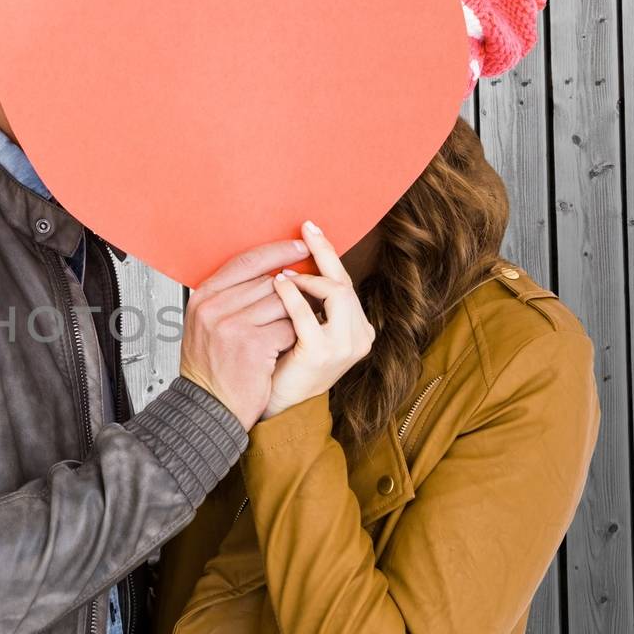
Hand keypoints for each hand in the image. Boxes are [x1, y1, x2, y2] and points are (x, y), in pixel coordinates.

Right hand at [179, 239, 305, 428]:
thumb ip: (229, 297)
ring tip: (296, 328)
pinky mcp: (252, 345)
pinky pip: (288, 328)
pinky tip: (289, 348)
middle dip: (291, 292)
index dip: (276, 252)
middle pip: (268, 282)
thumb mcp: (206, 325)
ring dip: (294, 316)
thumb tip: (271, 273)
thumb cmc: (211, 369)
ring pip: (282, 303)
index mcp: (202, 297)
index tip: (299, 248)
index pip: (245, 262)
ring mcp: (232, 325)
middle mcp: (213, 308)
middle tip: (305, 299)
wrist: (207, 409)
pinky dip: (294, 338)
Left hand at [261, 221, 375, 420]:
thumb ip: (307, 302)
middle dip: (325, 252)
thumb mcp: (301, 328)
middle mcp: (360, 336)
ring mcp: (344, 347)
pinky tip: (276, 284)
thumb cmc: (283, 364)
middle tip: (307, 228)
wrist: (274, 405)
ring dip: (308, 277)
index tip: (310, 230)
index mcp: (357, 328)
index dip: (328, 255)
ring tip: (283, 272)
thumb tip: (290, 259)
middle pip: (345, 282)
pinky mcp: (322, 354)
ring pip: (337, 293)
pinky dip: (292, 296)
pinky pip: (307, 315)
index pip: (344, 283)